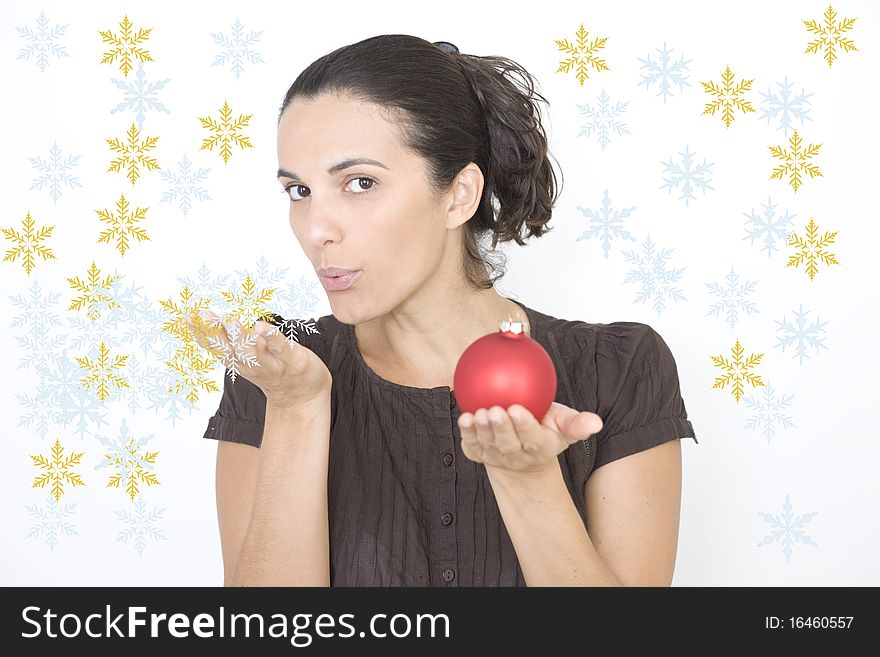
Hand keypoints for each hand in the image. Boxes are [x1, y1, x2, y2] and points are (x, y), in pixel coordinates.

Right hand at [187, 310, 331, 408]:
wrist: (301, 397)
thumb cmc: (272, 369)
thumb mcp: (245, 357)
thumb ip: (228, 340)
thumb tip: (206, 318)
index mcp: (238, 362)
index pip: (215, 347)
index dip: (200, 333)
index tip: (188, 316)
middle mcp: (251, 365)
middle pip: (229, 350)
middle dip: (216, 333)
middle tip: (205, 315)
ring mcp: (271, 364)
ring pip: (252, 352)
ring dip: (240, 337)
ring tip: (230, 320)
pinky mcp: (292, 360)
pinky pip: (281, 348)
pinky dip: (271, 338)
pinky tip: (262, 327)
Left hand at [458, 402, 602, 477]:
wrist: (521, 454)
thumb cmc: (545, 429)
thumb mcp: (563, 425)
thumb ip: (577, 423)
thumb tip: (595, 422)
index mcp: (540, 448)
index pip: (532, 438)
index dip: (524, 426)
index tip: (516, 409)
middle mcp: (517, 456)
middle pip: (508, 444)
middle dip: (500, 428)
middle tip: (494, 410)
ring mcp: (496, 457)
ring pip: (488, 444)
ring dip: (481, 430)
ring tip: (478, 413)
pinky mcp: (479, 454)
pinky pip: (471, 445)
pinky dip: (466, 433)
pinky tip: (464, 418)